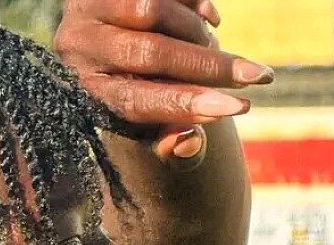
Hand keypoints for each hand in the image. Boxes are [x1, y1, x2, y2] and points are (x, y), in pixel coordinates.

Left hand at [53, 0, 274, 160]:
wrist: (102, 40)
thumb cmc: (130, 92)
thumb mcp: (141, 122)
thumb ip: (169, 137)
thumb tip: (190, 142)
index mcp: (81, 93)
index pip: (134, 101)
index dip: (185, 104)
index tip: (235, 108)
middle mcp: (76, 47)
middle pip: (149, 53)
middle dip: (208, 67)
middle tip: (257, 77)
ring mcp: (86, 5)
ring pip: (154, 11)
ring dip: (196, 31)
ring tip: (216, 46)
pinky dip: (192, 1)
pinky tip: (206, 17)